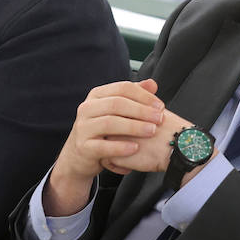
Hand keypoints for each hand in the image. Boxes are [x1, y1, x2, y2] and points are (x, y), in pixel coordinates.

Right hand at [43, 79, 163, 214]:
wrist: (79, 155)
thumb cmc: (103, 130)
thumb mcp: (116, 111)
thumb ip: (134, 97)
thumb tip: (152, 84)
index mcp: (97, 95)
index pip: (123, 88)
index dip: (144, 96)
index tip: (160, 106)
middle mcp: (87, 108)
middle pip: (117, 104)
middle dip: (141, 110)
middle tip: (159, 118)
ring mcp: (83, 127)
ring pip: (110, 123)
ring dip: (134, 127)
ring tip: (151, 131)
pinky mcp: (83, 147)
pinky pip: (103, 146)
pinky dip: (120, 147)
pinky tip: (135, 148)